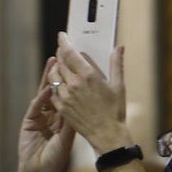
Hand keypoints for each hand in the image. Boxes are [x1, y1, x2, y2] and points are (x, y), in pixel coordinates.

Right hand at [16, 57, 75, 171]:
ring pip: (45, 93)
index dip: (71, 80)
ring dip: (49, 79)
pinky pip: (36, 107)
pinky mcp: (29, 121)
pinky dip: (42, 98)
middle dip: (59, 73)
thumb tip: (85, 105)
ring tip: (54, 63)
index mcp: (61, 117)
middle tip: (64, 55)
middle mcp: (50, 113)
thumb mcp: (68, 138)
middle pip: (55, 89)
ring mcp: (38, 116)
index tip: (78, 65)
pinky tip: (47, 89)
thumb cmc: (55, 158)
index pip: (67, 94)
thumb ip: (73, 121)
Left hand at [49, 32, 130, 152]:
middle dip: (61, 54)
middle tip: (64, 50)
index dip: (64, 42)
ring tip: (61, 66)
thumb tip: (118, 47)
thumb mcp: (118, 85)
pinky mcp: (61, 107)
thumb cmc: (115, 111)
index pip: (70, 52)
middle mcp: (73, 84)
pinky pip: (53, 91)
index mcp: (88, 76)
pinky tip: (61, 84)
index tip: (62, 36)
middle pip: (60, 62)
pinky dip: (55, 84)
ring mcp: (65, 96)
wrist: (107, 135)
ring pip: (54, 75)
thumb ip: (116, 64)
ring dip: (56, 68)